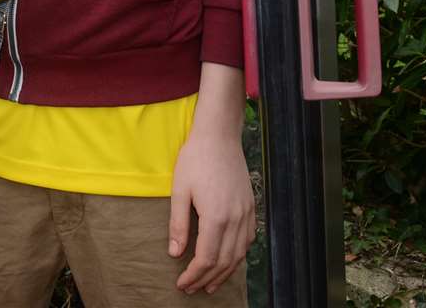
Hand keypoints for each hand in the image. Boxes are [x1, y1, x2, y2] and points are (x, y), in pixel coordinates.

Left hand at [169, 126, 253, 294]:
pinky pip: (247, 241)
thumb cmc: (195, 159)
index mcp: (216, 217)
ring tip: (209, 284)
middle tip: (192, 289)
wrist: (219, 136)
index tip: (181, 283)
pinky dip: (237, 256)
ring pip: (238, 255)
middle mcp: (235, 220)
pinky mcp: (250, 207)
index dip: (193, 275)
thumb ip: (178, 224)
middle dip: (206, 279)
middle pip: (223, 262)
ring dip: (224, 273)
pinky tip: (227, 261)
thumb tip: (175, 254)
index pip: (206, 258)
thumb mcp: (179, 190)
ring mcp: (246, 214)